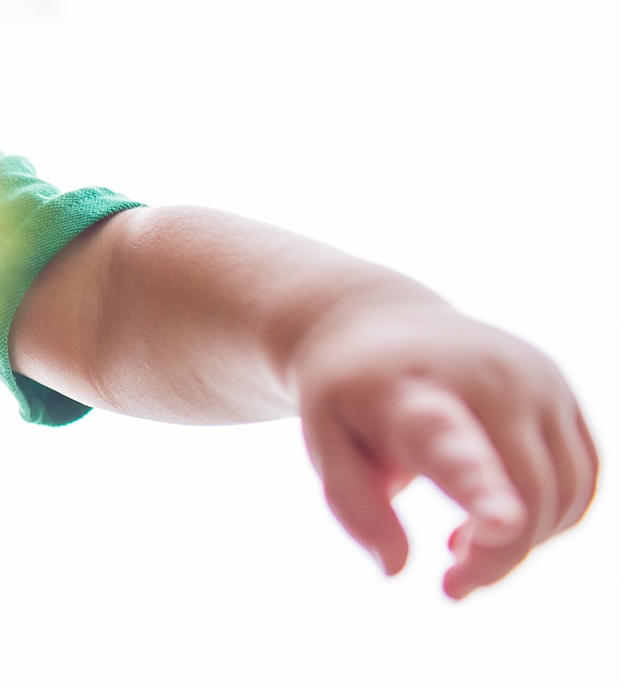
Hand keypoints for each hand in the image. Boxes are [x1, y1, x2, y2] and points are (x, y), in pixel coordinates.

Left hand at [293, 298, 595, 597]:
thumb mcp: (323, 439)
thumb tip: (397, 569)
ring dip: (526, 541)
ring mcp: (535, 378)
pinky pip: (582, 481)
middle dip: (498, 559)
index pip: (450, 440)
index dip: (477, 484)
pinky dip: (551, 516)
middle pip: (529, 495)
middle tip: (451, 585)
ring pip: (566, 495)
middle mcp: (487, 377)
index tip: (501, 522)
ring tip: (462, 541)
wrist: (379, 322)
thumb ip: (355, 505)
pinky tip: (496, 520)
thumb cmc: (350, 391)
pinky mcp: (561, 390)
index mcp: (412, 391)